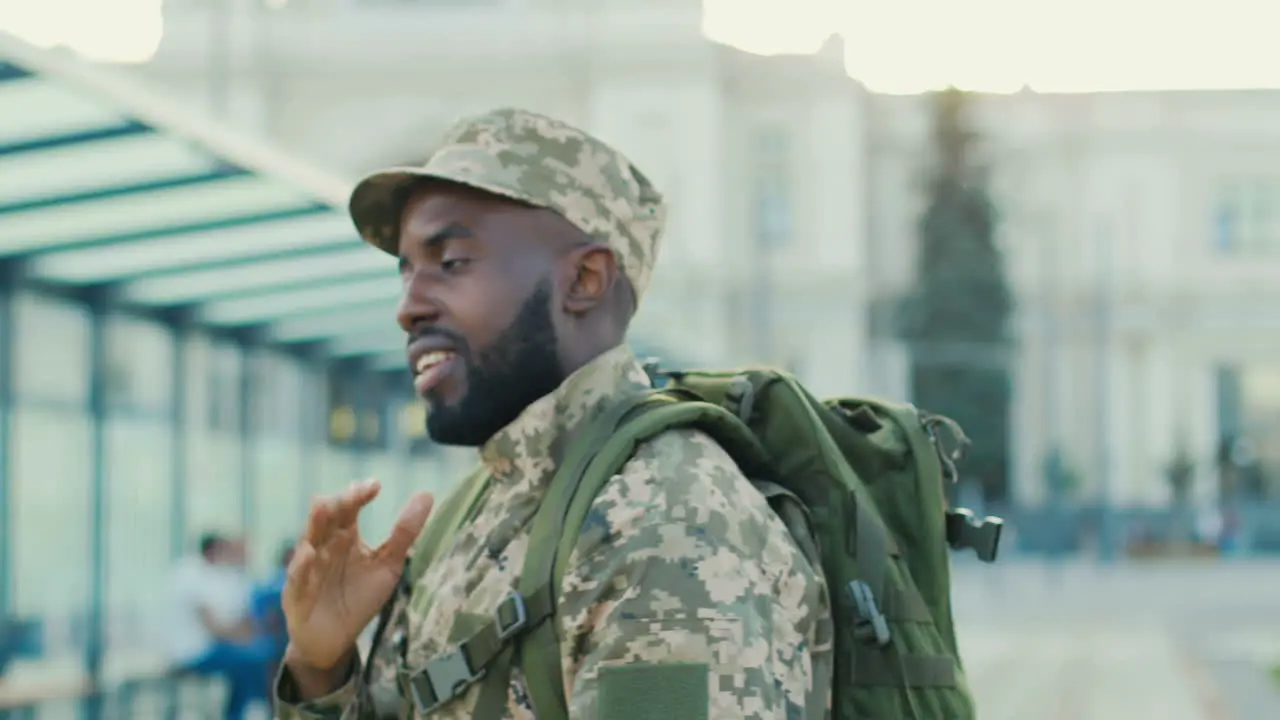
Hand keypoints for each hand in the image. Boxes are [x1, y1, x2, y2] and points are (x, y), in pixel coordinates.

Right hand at [283, 479, 433, 671]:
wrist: (336, 640)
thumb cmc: (359, 597)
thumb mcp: (388, 564)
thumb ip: (403, 533)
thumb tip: (426, 494)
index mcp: (344, 535)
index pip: (349, 508)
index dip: (359, 494)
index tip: (375, 485)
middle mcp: (323, 546)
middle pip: (327, 518)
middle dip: (338, 504)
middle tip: (354, 493)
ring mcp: (307, 568)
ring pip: (308, 541)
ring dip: (315, 525)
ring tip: (323, 508)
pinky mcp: (296, 594)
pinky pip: (297, 578)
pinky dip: (301, 566)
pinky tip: (308, 554)